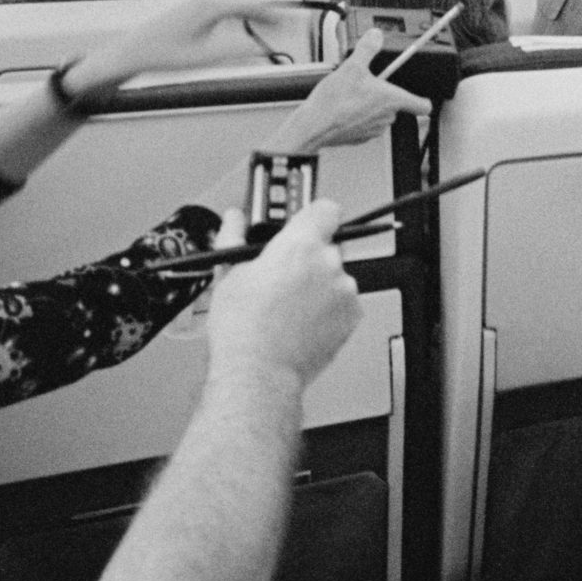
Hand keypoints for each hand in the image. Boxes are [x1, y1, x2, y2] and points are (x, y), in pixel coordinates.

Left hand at [65, 0, 299, 98]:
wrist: (128, 53)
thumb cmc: (160, 56)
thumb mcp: (203, 59)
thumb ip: (237, 52)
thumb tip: (265, 50)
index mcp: (210, 6)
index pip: (253, 5)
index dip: (277, 13)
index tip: (295, 19)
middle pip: (247, 2)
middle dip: (271, 12)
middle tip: (293, 22)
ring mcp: (198, 3)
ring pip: (237, 5)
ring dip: (258, 14)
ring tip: (277, 24)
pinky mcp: (193, 10)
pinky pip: (227, 9)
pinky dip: (244, 15)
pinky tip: (250, 23)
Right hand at [204, 201, 358, 392]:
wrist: (259, 371)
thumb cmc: (242, 328)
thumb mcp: (228, 274)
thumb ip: (234, 236)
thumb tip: (234, 219)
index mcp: (300, 245)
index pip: (325, 209)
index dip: (313, 216)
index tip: (304, 225)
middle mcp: (329, 263)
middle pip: (326, 247)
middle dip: (307, 258)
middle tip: (282, 279)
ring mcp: (344, 289)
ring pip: (334, 276)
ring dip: (318, 285)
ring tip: (289, 308)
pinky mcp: (352, 315)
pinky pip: (343, 301)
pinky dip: (328, 308)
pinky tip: (302, 322)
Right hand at [263, 30, 431, 153]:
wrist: (312, 126)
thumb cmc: (333, 102)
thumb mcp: (352, 67)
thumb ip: (368, 49)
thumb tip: (376, 36)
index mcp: (392, 100)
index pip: (423, 106)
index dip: (422, 99)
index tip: (420, 95)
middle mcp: (387, 118)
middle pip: (396, 106)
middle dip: (384, 96)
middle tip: (366, 86)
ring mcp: (374, 130)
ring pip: (379, 115)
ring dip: (370, 106)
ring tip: (351, 97)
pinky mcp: (360, 138)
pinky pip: (365, 125)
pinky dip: (357, 117)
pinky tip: (343, 109)